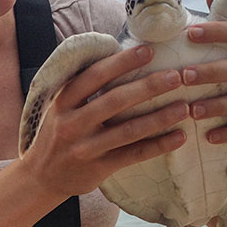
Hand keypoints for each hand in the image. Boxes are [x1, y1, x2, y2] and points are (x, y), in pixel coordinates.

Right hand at [21, 45, 187, 196]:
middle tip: (176, 76)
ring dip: (159, 117)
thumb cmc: (58, 133)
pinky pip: (133, 155)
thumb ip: (84, 87)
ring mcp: (85, 147)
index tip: (148, 51)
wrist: (41, 176)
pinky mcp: (98, 168)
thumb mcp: (61, 106)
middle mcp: (72, 123)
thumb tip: (120, 57)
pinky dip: (158, 146)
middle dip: (148, 87)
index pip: (94, 76)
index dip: (121, 62)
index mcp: (64, 101)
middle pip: (115, 101)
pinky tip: (179, 137)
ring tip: (184, 107)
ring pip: (128, 130)